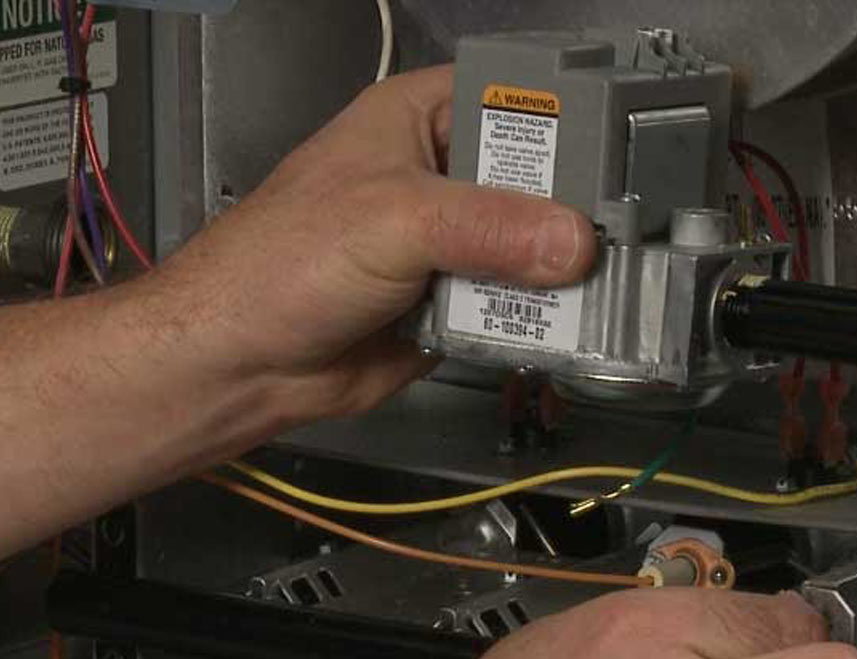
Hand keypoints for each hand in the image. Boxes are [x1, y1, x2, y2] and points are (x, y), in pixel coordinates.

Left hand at [139, 66, 594, 422]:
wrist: (236, 362)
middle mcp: (437, 178)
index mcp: (417, 121)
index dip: (568, 120)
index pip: (516, 98)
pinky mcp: (449, 306)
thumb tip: (570, 241)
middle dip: (573, 213)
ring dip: (558, 277)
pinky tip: (557, 328)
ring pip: (532, 252)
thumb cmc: (276, 266)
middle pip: (538, 183)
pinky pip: (513, 310)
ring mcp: (445, 244)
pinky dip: (534, 323)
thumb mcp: (392, 221)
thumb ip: (488, 227)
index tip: (620, 152)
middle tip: (618, 236)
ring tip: (600, 289)